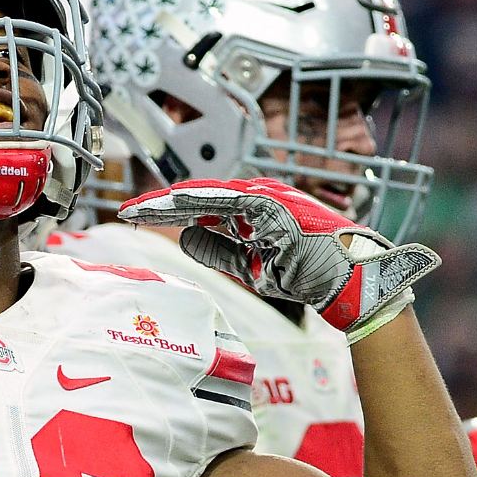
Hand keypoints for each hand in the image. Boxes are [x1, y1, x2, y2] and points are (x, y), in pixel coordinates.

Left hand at [118, 177, 439, 342]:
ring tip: (139, 208)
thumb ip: (220, 251)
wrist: (349, 281)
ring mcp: (266, 197)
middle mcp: (257, 197)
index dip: (168, 212)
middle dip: (161, 204)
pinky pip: (228, 201)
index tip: (138, 218)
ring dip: (172, 201)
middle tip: (127, 210)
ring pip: (208, 195)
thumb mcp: (252, 267)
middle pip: (199, 197)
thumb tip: (185, 238)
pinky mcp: (273, 205)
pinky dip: (199, 201)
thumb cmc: (308, 274)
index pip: (203, 208)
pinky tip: (171, 204)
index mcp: (254, 210)